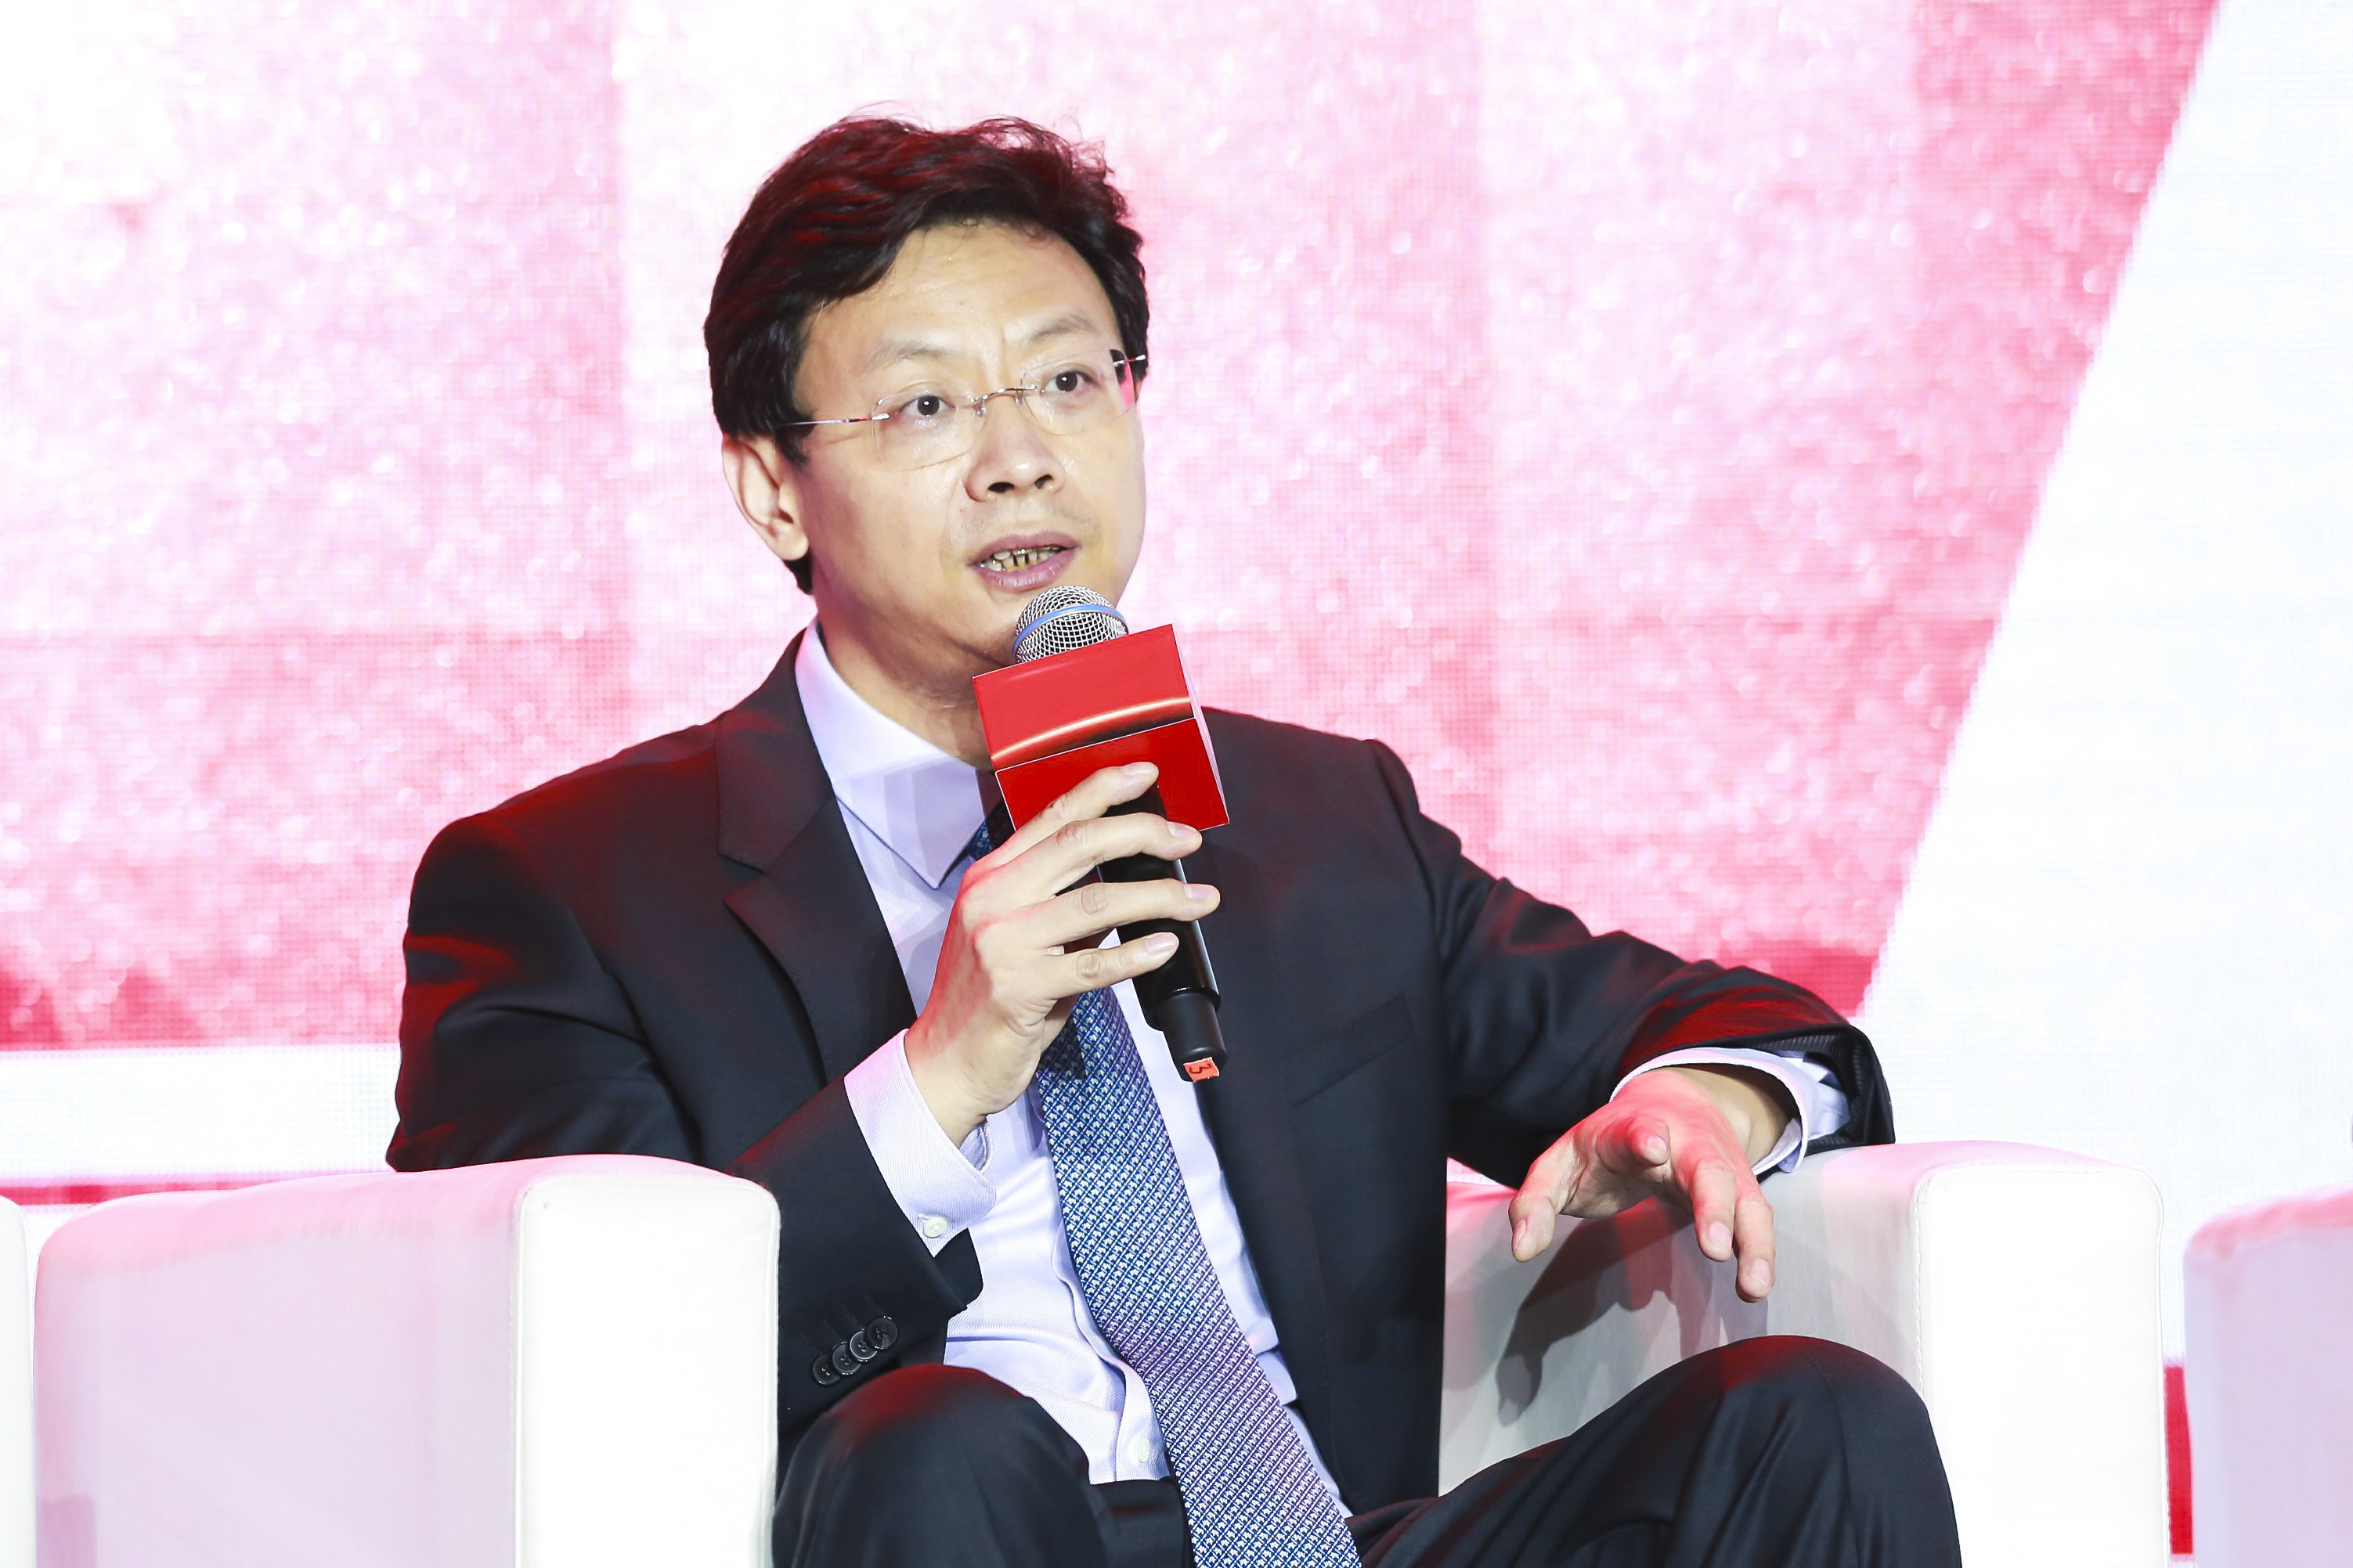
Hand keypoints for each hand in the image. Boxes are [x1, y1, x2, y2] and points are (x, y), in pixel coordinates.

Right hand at [906, 762, 1217, 1143]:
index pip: (1054, 816)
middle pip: (1080, 843)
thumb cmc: (984, 1000)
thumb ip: (1062, 904)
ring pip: (1097, 900)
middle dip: (1144, 833)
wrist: (945, 1062)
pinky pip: (1092, 964)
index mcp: (990, 877)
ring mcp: (1001, 942)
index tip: (1146, 775)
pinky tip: (1163, 946)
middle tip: (1186, 839)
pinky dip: (1135, 954)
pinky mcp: (1017, 988)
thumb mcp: (1014, 935)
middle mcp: (992, 899)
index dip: (1104, 788)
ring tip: (1197, 900)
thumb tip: (1127, 880)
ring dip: (1160, 897)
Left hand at [1505, 1066, 1792, 1301]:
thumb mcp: (1561, 1164)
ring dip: (1750, 1238)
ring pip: (1742, 1195)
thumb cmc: (1607, 1144)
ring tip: (1751, 1285)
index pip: (1639, 1128)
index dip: (1645, 1137)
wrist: (1670, 1104)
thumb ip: (1535, 1203)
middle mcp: (1685, 1142)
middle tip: (1712, 1244)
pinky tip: (1756, 1285)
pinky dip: (1761, 1250)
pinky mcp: (1738, 1188)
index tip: (1652, 1148)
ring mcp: (1718, 1164)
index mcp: (1632, 1129)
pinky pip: (1757, 1218)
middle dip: (1712, 1202)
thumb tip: (1521, 1248)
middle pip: (1706, 1166)